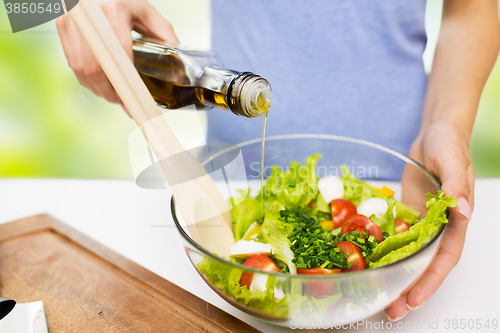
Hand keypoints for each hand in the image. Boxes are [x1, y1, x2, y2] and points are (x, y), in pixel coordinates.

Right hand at [56, 0, 178, 111]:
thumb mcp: (147, 11)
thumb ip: (163, 34)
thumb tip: (176, 60)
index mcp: (115, 10)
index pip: (119, 58)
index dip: (125, 84)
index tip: (133, 100)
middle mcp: (90, 15)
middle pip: (95, 69)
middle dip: (109, 93)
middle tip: (123, 102)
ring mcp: (73, 21)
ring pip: (81, 69)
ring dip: (97, 89)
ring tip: (113, 95)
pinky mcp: (63, 26)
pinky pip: (72, 63)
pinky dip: (86, 78)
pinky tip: (100, 83)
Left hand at [385, 120, 473, 320]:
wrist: (433, 134)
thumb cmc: (449, 144)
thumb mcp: (453, 160)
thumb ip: (457, 185)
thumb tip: (464, 210)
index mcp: (456, 220)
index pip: (445, 257)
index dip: (430, 280)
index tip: (414, 300)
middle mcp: (439, 226)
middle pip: (426, 264)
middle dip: (411, 288)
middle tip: (392, 311)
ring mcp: (422, 222)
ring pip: (411, 255)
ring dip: (398, 275)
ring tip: (380, 296)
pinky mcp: (408, 214)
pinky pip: (397, 237)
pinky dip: (387, 251)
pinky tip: (371, 263)